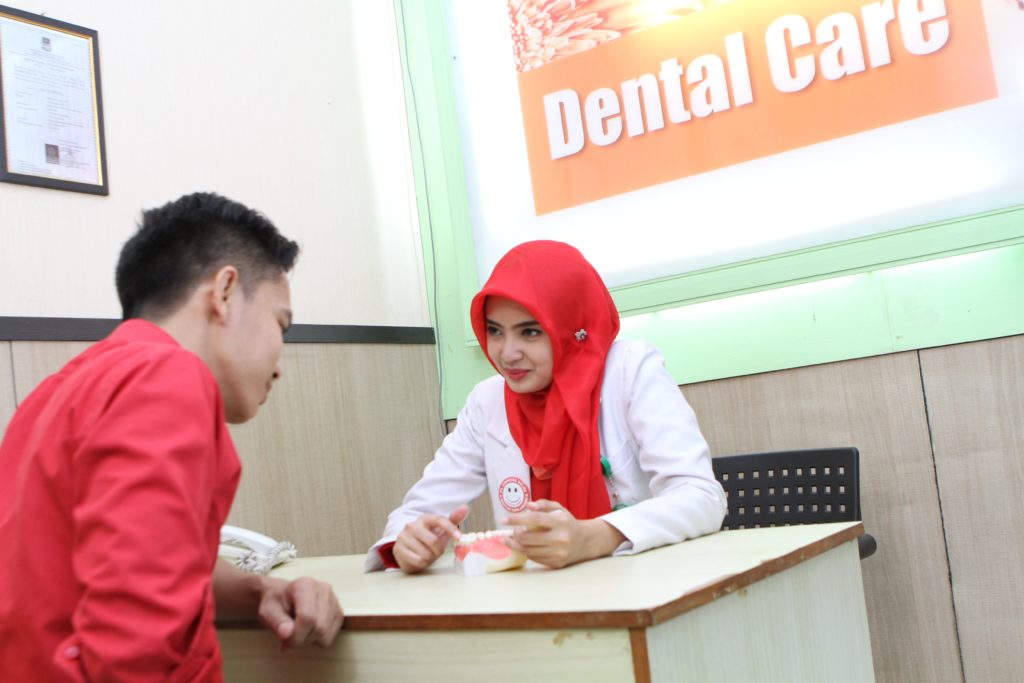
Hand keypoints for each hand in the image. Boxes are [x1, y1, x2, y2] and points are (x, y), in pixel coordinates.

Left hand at [257, 576, 343, 649]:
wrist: (283, 597)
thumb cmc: (276, 603)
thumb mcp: (268, 611)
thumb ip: (276, 622)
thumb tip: (287, 633)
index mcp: (305, 585)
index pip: (308, 617)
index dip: (296, 635)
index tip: (284, 638)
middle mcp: (324, 590)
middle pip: (319, 628)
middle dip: (302, 639)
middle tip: (289, 635)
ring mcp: (334, 601)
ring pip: (326, 634)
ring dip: (309, 640)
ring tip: (299, 630)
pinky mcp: (338, 613)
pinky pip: (330, 637)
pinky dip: (317, 639)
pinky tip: (308, 629)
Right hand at [394, 505, 469, 573]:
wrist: (408, 549)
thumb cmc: (428, 539)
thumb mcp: (441, 530)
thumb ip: (453, 519)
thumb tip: (465, 507)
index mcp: (424, 519)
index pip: (439, 520)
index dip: (450, 528)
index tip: (459, 537)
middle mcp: (412, 525)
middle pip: (433, 542)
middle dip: (438, 550)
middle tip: (435, 551)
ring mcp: (403, 537)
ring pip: (425, 553)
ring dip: (429, 558)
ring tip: (425, 554)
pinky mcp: (398, 549)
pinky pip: (418, 561)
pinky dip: (421, 564)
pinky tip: (418, 558)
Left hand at [503, 499, 625, 568]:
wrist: (586, 541)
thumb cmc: (568, 523)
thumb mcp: (559, 508)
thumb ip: (543, 504)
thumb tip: (527, 505)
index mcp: (560, 522)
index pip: (534, 519)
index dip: (516, 519)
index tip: (503, 520)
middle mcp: (560, 538)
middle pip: (528, 538)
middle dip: (514, 535)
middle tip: (510, 531)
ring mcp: (558, 552)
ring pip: (528, 551)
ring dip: (515, 545)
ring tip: (509, 539)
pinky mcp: (556, 563)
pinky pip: (534, 558)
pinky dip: (526, 552)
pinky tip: (522, 546)